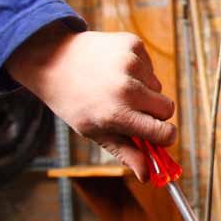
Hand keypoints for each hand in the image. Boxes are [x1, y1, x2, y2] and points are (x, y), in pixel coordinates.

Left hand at [5, 22, 176, 180]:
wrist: (52, 59)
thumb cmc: (73, 101)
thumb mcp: (94, 131)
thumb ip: (125, 152)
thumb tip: (148, 175)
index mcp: (117, 115)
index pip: (164, 132)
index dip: (167, 137)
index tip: (163, 136)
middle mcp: (127, 88)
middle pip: (168, 108)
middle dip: (156, 113)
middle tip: (136, 111)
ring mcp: (131, 63)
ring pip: (158, 86)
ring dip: (144, 89)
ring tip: (117, 86)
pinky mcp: (134, 44)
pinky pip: (150, 66)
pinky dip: (139, 70)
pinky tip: (116, 69)